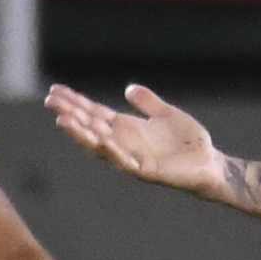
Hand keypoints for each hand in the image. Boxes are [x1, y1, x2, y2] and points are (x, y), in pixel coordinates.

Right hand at [43, 83, 225, 195]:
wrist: (210, 163)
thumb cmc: (188, 142)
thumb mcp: (166, 114)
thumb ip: (147, 102)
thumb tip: (129, 89)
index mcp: (127, 128)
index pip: (94, 113)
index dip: (75, 103)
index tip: (56, 91)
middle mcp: (124, 143)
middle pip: (91, 126)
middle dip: (71, 114)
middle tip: (51, 101)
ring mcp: (133, 157)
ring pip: (100, 145)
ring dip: (82, 134)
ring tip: (64, 121)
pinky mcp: (147, 170)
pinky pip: (125, 161)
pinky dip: (113, 151)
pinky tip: (101, 139)